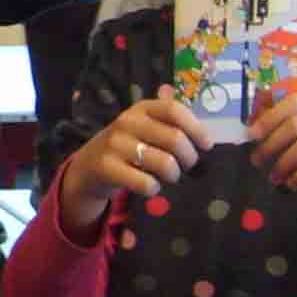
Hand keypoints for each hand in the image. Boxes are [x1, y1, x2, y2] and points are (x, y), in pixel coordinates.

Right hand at [58, 86, 209, 236]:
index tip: (207, 145)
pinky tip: (150, 186)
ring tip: (169, 177)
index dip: (196, 127)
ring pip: (164, 163)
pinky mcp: (107, 167)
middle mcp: (127, 121)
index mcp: (141, 108)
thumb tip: (206, 127)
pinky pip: (145, 182)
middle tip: (188, 166)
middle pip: (175, 139)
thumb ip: (171, 122)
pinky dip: (153, 188)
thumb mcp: (146, 127)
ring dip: (173, 175)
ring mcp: (115, 144)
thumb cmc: (129, 145)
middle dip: (189, 158)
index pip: (174, 109)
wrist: (90, 165)